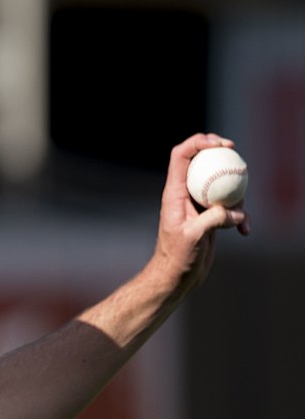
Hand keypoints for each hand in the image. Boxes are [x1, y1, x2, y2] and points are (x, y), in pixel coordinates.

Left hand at [152, 133, 249, 295]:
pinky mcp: (210, 217)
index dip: (199, 142)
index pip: (181, 156)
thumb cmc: (177, 257)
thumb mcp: (194, 236)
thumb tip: (236, 211)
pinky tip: (244, 230)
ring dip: (236, 195)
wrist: (176, 276)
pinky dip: (240, 216)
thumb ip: (213, 219)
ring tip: (238, 216)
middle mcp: (185, 194)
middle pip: (202, 162)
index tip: (221, 144)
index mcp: (174, 193)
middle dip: (221, 155)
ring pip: (221, 185)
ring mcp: (199, 204)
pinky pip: (229, 207)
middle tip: (238, 158)